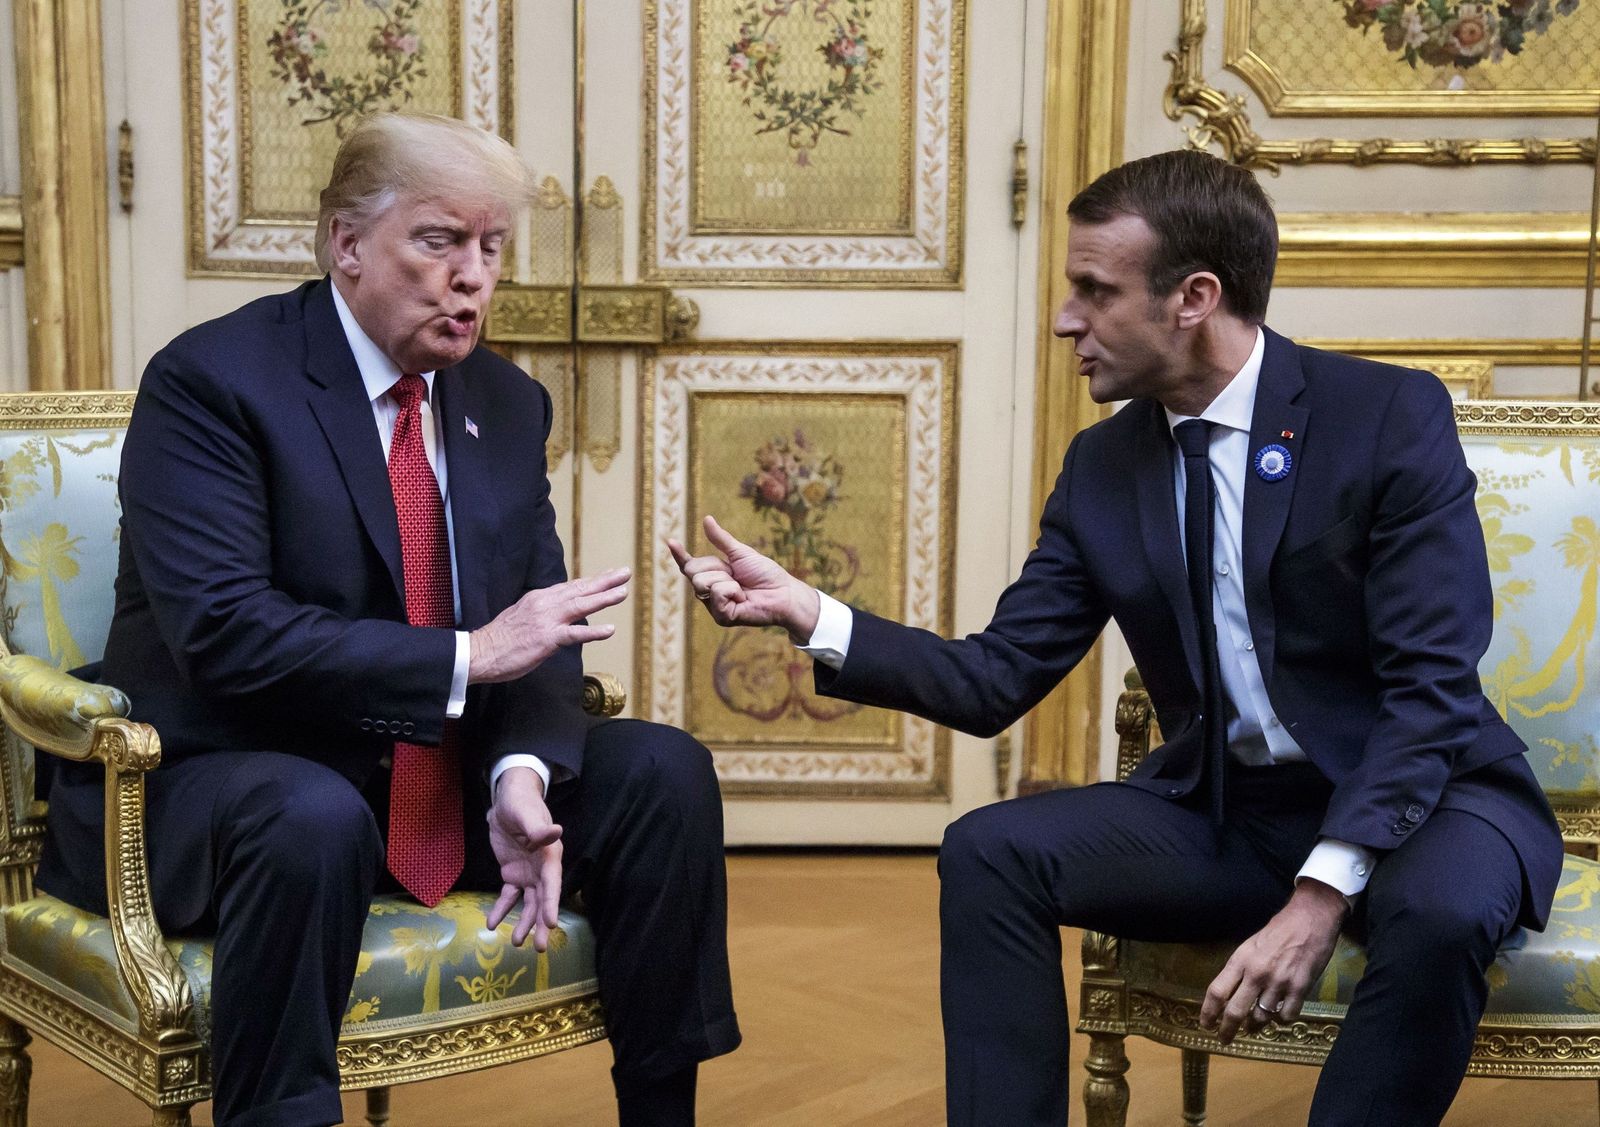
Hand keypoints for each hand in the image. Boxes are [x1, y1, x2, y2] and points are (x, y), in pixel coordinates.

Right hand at [469, 568, 629, 683]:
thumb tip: (558, 614)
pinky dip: (594, 631)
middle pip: (579, 590)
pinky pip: (574, 634)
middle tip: (626, 572)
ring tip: (623, 591)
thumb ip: (542, 613)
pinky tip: (610, 630)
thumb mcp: (522, 616)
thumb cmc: (500, 639)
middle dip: (604, 581)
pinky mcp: (546, 639)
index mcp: (538, 598)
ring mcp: (546, 621)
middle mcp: (544, 604)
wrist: (479, 652)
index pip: (570, 587)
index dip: (592, 581)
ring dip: (603, 598)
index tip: (609, 574)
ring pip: (580, 605)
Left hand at [484, 767, 562, 948]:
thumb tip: (555, 832)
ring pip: (529, 903)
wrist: (507, 801)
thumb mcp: (526, 814)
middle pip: (543, 900)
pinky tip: (492, 923)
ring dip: (524, 922)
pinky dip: (502, 909)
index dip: (551, 904)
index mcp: (549, 856)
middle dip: (541, 924)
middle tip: (540, 948)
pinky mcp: (513, 874)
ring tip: (516, 942)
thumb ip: (538, 828)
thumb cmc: (521, 804)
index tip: (550, 924)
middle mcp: (542, 869)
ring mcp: (528, 874)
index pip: (552, 883)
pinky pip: (509, 896)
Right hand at [666, 515, 820, 641]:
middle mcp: (710, 593)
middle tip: (736, 575)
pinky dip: (731, 591)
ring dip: (726, 580)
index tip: (671, 541)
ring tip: (741, 588)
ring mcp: (714, 606)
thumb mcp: (740, 553)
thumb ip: (721, 539)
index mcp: (713, 576)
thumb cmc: (765, 574)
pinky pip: (716, 594)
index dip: (680, 555)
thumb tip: (706, 519)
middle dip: (716, 568)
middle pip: (693, 572)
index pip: (690, 566)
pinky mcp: (722, 617)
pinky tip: (742, 597)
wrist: (784, 592)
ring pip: (702, 583)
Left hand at [1199, 879, 1346, 1043]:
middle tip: (1224, 1039)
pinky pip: (1286, 1016)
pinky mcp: (1300, 988)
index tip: (1205, 1024)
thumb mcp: (1250, 945)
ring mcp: (1279, 982)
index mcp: (1241, 960)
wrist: (1310, 919)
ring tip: (1253, 1027)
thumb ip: (1240, 969)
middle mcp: (1257, 973)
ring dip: (1255, 1026)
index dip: (1208, 1011)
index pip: (1217, 991)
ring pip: (1262, 1018)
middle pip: (1236, 1011)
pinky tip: (1280, 1015)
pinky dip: (1281, 1020)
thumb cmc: (1278, 930)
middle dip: (1227, 1030)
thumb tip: (1230, 993)